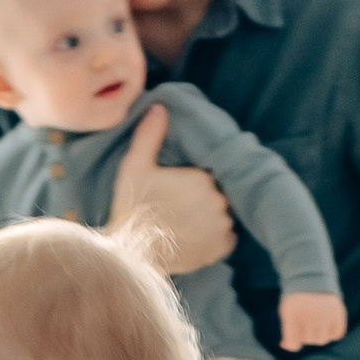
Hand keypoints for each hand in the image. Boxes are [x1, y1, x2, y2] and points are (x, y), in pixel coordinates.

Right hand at [109, 105, 234, 274]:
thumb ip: (150, 136)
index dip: (191, 182)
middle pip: (215, 195)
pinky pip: (226, 238)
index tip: (175, 189)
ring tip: (186, 224)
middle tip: (177, 207)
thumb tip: (160, 108)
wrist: (133, 251)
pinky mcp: (219, 249)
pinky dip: (216, 238)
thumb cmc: (133, 206)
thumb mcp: (135, 166)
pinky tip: (196, 237)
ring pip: (221, 216)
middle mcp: (219, 202)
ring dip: (209, 218)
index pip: (206, 175)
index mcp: (203, 179)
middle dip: (201, 199)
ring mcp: (221, 227)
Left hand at [278, 290, 347, 350]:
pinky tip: (327, 325)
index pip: (293, 341)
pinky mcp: (338, 312)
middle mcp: (310, 313)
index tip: (293, 334)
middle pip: (309, 340)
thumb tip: (287, 347)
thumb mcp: (287, 312)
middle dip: (306, 336)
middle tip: (306, 325)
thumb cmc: (297, 300)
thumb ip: (287, 332)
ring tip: (316, 326)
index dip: (292, 342)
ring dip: (318, 336)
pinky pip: (337, 334)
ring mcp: (325, 313)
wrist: (312, 277)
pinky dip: (333, 334)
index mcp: (293, 312)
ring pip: (322, 340)